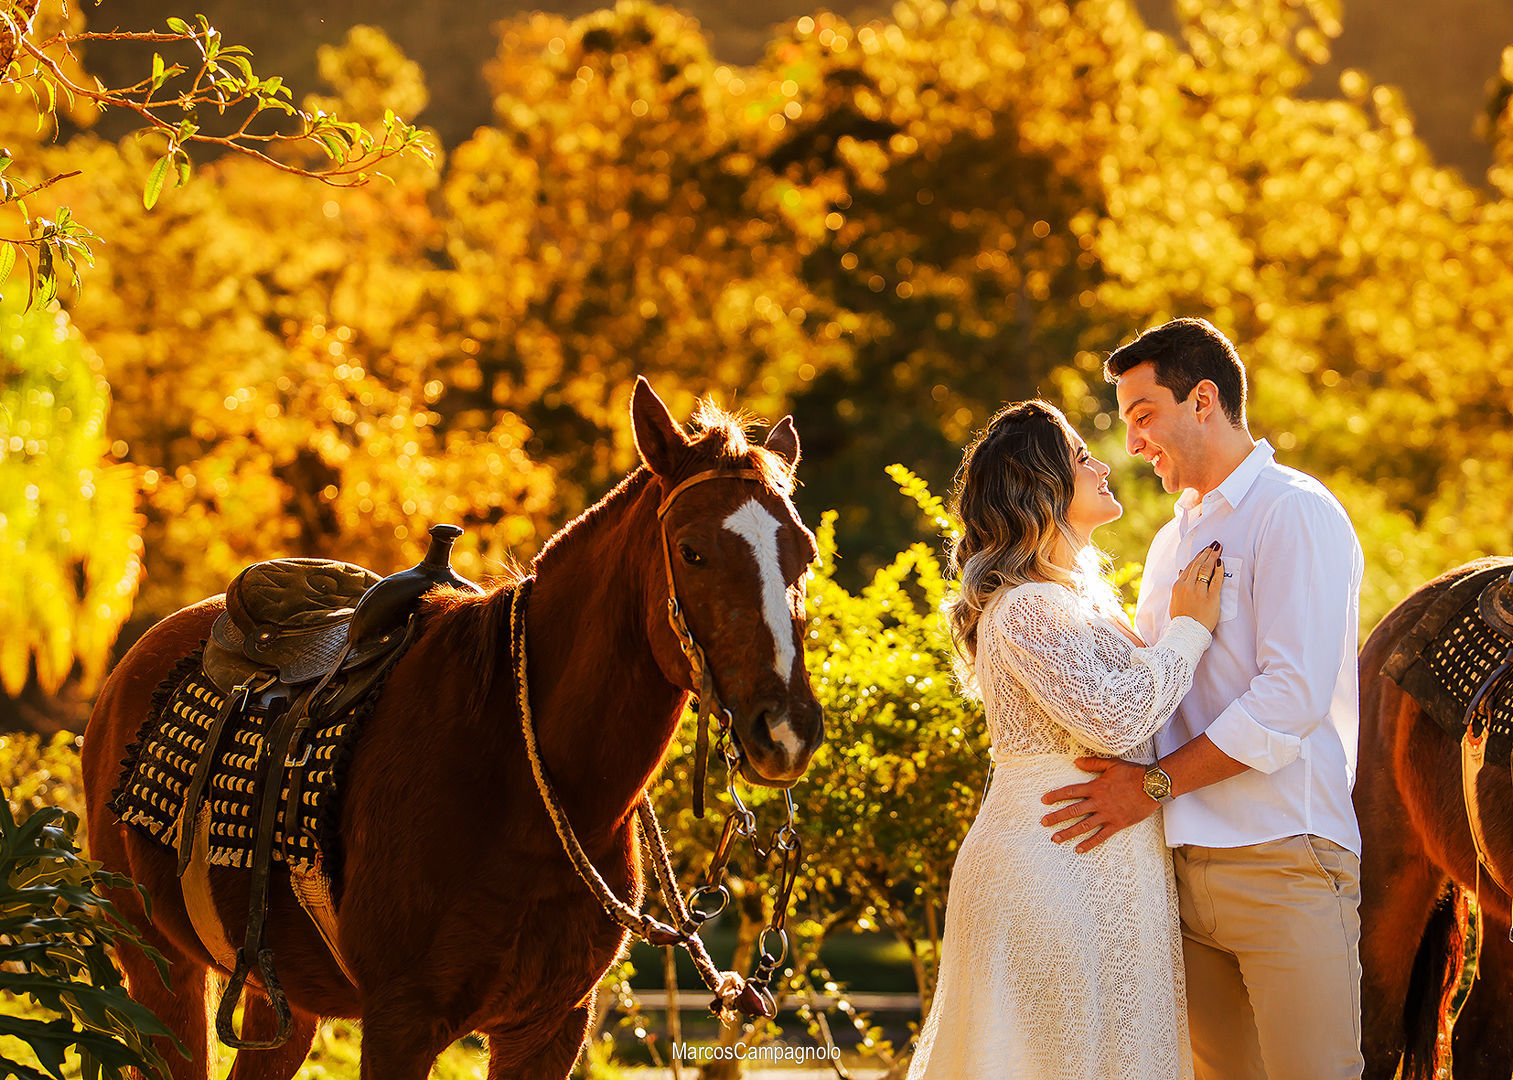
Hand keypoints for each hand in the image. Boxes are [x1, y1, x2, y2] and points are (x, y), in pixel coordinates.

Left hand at [1040, 758, 1160, 852]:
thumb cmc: (1133, 773)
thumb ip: (1092, 763)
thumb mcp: (1112, 764)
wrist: (1153, 786)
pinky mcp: (1117, 824)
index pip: (1070, 792)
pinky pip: (1101, 836)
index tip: (1044, 800)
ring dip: (1068, 832)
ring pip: (1083, 826)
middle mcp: (1098, 802)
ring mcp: (1107, 814)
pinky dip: (1089, 843)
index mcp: (1095, 787)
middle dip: (1056, 817)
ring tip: (1055, 838)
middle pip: (1073, 811)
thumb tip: (1076, 761)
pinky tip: (1079, 849)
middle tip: (1043, 823)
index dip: (1056, 796)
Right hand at [1169, 542, 1222, 631]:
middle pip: (1198, 565)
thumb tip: (1181, 571)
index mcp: (1178, 586)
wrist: (1187, 632)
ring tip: (1218, 549)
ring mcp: (1199, 591)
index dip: (1198, 557)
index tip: (1204, 550)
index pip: (1189, 567)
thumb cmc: (1182, 618)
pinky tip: (1222, 563)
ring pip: (1206, 570)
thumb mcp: (1175, 599)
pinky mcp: (1210, 598)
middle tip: (1214, 545)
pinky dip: (1219, 571)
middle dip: (1206, 553)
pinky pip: (1216, 581)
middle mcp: (1187, 586)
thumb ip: (1179, 585)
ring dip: (1213, 557)